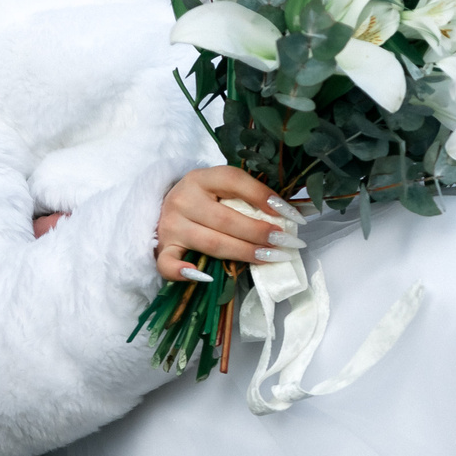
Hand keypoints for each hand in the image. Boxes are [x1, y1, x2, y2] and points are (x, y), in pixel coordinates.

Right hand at [154, 166, 303, 281]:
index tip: (289, 214)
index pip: (234, 181)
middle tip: (286, 242)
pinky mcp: (163, 247)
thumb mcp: (222, 188)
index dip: (262, 196)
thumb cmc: (204, 199)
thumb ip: (249, 197)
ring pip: (211, 243)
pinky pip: (168, 264)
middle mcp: (183, 199)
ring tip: (270, 257)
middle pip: (226, 219)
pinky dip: (184, 272)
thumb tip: (292, 213)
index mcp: (201, 178)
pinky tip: (206, 277)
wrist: (164, 208)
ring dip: (244, 252)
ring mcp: (171, 225)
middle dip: (259, 232)